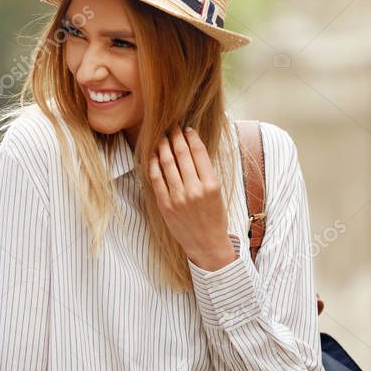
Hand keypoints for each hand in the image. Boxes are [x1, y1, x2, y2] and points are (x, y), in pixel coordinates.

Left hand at [147, 126, 236, 270]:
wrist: (206, 244)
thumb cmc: (214, 217)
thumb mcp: (217, 192)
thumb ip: (205, 172)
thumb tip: (192, 147)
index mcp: (211, 185)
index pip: (199, 153)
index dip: (191, 137)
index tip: (187, 128)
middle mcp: (194, 190)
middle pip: (181, 154)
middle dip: (175, 137)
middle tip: (171, 127)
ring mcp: (178, 197)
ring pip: (167, 163)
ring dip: (163, 146)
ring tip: (162, 137)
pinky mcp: (164, 205)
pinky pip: (156, 179)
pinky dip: (153, 164)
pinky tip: (154, 155)